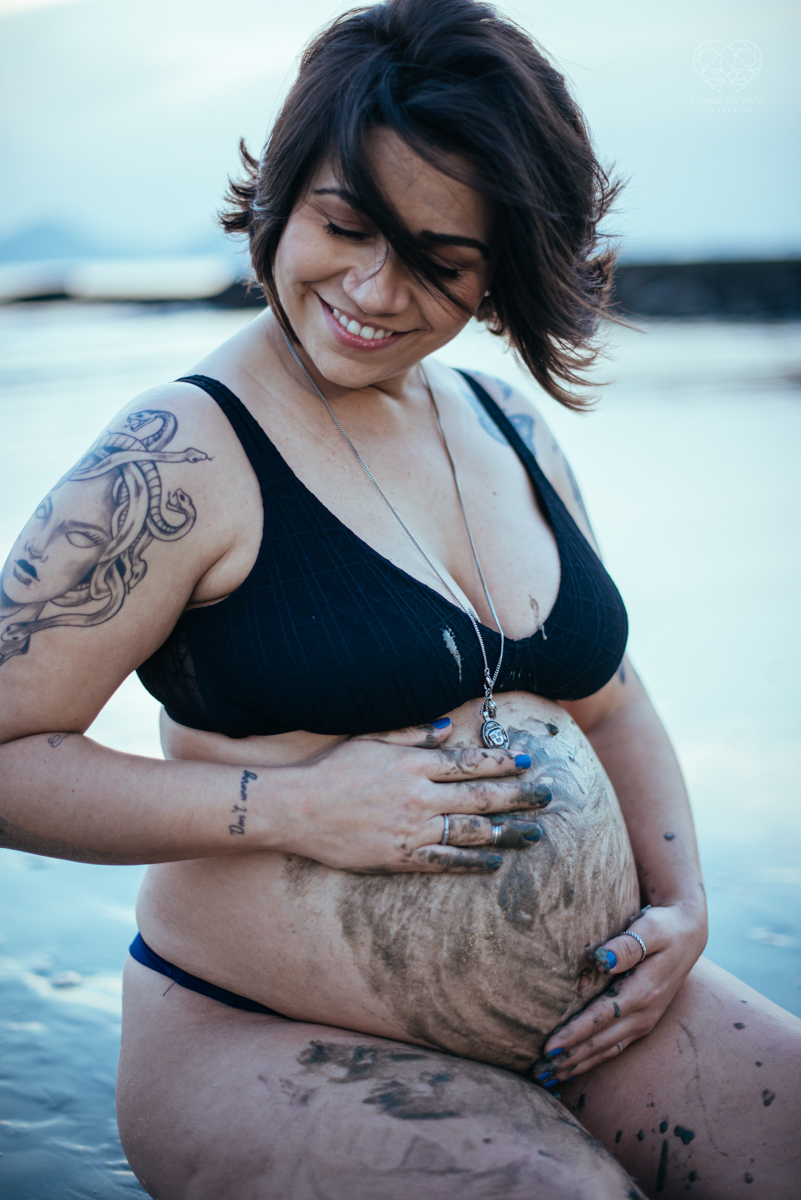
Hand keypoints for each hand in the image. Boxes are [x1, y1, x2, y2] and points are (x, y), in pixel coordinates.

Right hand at [272, 717, 550, 872]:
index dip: (502, 761)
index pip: (469, 762)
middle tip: (546, 796)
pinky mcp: (401, 856)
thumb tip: (447, 727)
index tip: (526, 761)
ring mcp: (413, 828)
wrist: (299, 808)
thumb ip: (412, 733)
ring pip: (471, 831)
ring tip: (533, 833)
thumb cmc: (332, 769)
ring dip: (506, 831)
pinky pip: (445, 861)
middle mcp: (420, 795)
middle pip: (480, 796)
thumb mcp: (371, 739)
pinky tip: (494, 863)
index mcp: (414, 763)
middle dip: (518, 796)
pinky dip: (472, 862)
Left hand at [534, 903, 707, 1086]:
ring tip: (549, 1078)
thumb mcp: (650, 929)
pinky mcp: (642, 1021)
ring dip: (578, 1064)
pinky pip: (615, 1046)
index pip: (600, 1018)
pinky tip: (574, 1066)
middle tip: (538, 1072)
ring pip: (607, 1050)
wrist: (687, 932)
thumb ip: (627, 946)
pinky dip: (593, 1059)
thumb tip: (602, 959)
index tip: (548, 1048)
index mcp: (643, 993)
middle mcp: (644, 1014)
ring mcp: (645, 1021)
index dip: (574, 1034)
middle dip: (569, 1058)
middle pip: (601, 1042)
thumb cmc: (664, 927)